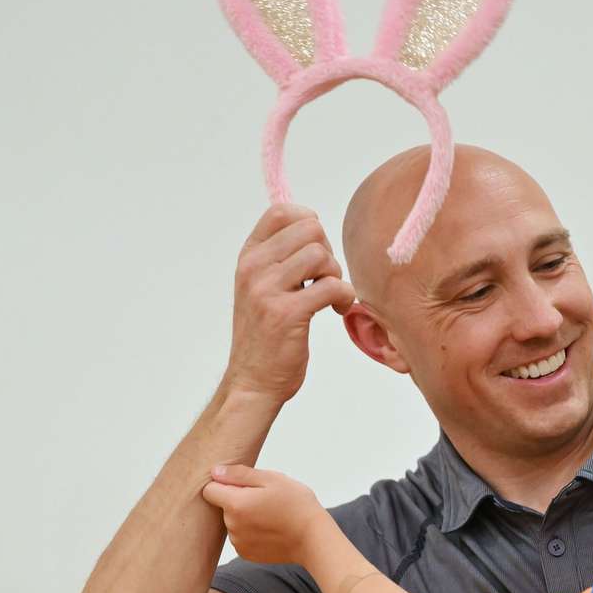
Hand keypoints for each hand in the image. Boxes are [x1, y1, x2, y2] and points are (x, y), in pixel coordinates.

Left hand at [201, 465, 328, 564]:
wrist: (313, 538)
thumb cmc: (296, 504)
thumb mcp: (272, 479)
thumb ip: (239, 474)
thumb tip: (215, 471)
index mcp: (235, 504)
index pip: (209, 490)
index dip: (225, 484)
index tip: (245, 485)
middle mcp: (231, 525)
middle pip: (222, 506)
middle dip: (237, 499)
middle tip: (265, 499)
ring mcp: (238, 542)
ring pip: (232, 522)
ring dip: (244, 516)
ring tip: (270, 515)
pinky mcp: (245, 554)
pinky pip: (240, 537)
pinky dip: (250, 532)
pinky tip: (270, 529)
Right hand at [223, 204, 354, 403]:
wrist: (253, 381)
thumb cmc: (265, 336)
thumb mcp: (261, 287)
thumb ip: (280, 258)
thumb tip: (314, 228)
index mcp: (248, 257)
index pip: (281, 211)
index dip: (310, 223)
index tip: (316, 252)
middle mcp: (253, 268)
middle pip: (310, 229)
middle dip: (329, 251)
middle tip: (326, 278)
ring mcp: (267, 290)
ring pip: (321, 255)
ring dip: (336, 275)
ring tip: (330, 296)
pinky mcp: (287, 314)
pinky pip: (332, 286)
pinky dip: (344, 297)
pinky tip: (336, 309)